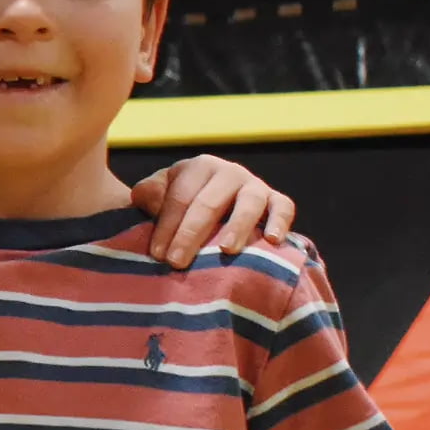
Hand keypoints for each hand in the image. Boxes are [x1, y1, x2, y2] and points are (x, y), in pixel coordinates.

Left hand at [133, 155, 294, 268]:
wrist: (213, 203)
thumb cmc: (182, 202)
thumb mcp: (161, 192)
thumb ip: (149, 194)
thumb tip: (145, 199)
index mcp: (198, 167)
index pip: (180, 197)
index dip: (167, 226)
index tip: (157, 254)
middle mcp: (229, 172)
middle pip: (209, 202)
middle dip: (191, 234)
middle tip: (177, 262)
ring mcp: (255, 186)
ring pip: (249, 202)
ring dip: (237, 226)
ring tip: (226, 250)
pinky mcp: (277, 200)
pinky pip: (284, 207)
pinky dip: (280, 222)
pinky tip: (272, 240)